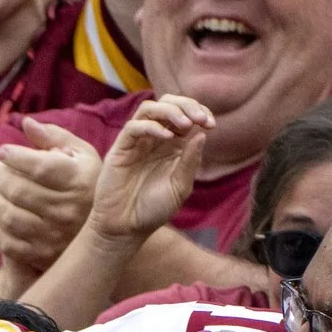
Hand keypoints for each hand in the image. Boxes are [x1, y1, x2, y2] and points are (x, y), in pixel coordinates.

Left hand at [0, 118, 101, 277]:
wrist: (105, 230)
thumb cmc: (87, 183)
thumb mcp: (81, 155)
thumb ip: (54, 137)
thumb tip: (26, 123)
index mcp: (79, 181)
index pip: (38, 166)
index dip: (14, 157)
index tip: (3, 152)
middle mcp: (68, 210)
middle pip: (18, 191)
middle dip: (0, 175)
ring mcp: (54, 236)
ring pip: (8, 216)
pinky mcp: (41, 255)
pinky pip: (5, 241)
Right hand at [85, 96, 213, 245]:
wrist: (127, 228)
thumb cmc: (153, 210)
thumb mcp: (181, 186)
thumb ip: (191, 160)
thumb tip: (202, 133)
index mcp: (172, 144)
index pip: (185, 113)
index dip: (200, 111)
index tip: (211, 125)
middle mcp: (154, 138)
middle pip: (168, 103)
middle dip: (187, 105)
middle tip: (200, 120)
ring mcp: (136, 142)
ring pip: (150, 108)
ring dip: (171, 111)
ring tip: (185, 125)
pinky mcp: (120, 149)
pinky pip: (134, 127)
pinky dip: (152, 127)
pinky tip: (167, 138)